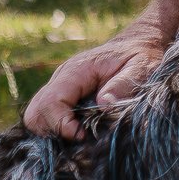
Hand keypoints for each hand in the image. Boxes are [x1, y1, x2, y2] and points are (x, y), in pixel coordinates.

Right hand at [22, 0, 178, 138]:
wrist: (140, 41)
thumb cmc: (142, 54)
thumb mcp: (142, 67)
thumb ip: (123, 85)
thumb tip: (103, 104)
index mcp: (77, 71)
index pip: (50, 102)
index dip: (62, 124)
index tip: (84, 135)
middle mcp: (62, 79)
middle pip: (35, 113)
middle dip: (53, 131)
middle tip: (80, 138)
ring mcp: (60, 88)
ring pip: (36, 117)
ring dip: (53, 132)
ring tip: (81, 136)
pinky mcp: (65, 97)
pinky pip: (46, 117)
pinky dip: (57, 130)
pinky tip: (80, 132)